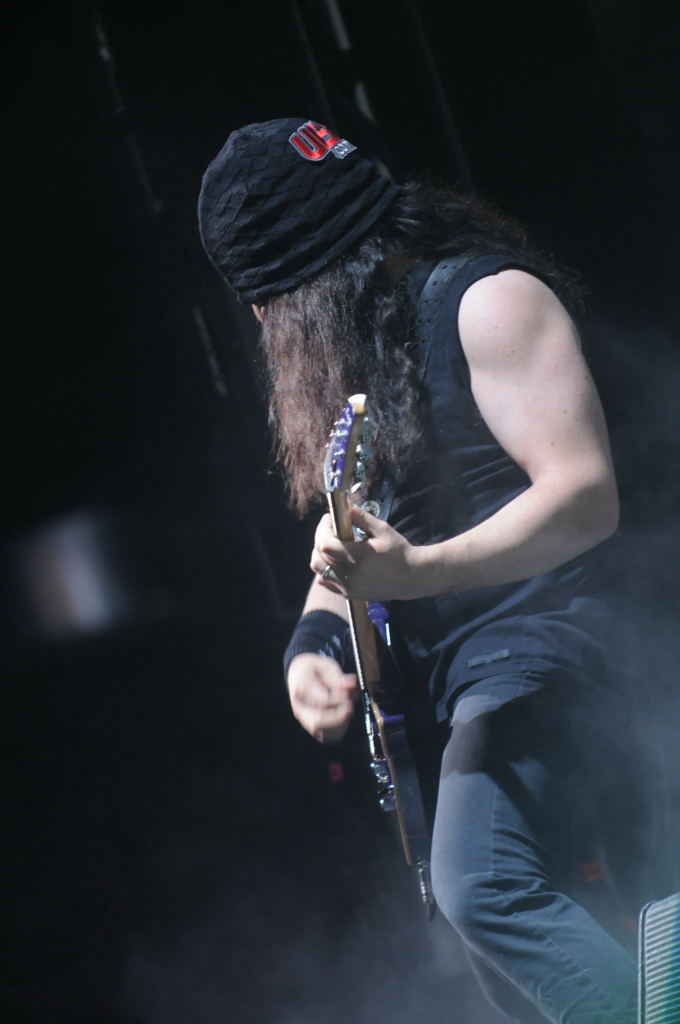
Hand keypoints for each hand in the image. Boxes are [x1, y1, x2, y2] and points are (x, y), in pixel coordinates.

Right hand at [287, 653, 356, 743]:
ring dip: (340, 723)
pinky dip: (337, 730)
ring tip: (348, 708)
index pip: (322, 700)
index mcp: (301, 686)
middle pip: (317, 720)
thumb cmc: (314, 669)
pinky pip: (324, 736)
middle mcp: (299, 705)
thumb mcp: (326, 665)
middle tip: (350, 705)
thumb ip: (338, 676)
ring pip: (321, 731)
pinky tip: (344, 718)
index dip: (339, 698)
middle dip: (339, 716)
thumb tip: (352, 683)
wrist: (298, 673)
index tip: (349, 689)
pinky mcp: (310, 726)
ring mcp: (303, 717)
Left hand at [310, 505, 427, 600]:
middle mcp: (350, 575)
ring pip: (318, 568)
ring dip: (319, 553)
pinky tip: (336, 559)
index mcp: (359, 557)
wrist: (411, 578)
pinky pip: (324, 581)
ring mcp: (348, 587)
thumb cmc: (399, 551)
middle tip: (330, 527)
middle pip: (319, 555)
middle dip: (320, 536)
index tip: (330, 518)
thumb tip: (343, 506)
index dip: (323, 528)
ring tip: (332, 543)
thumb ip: (361, 518)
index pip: (325, 544)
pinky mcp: (348, 594)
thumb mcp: (383, 530)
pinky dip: (324, 568)